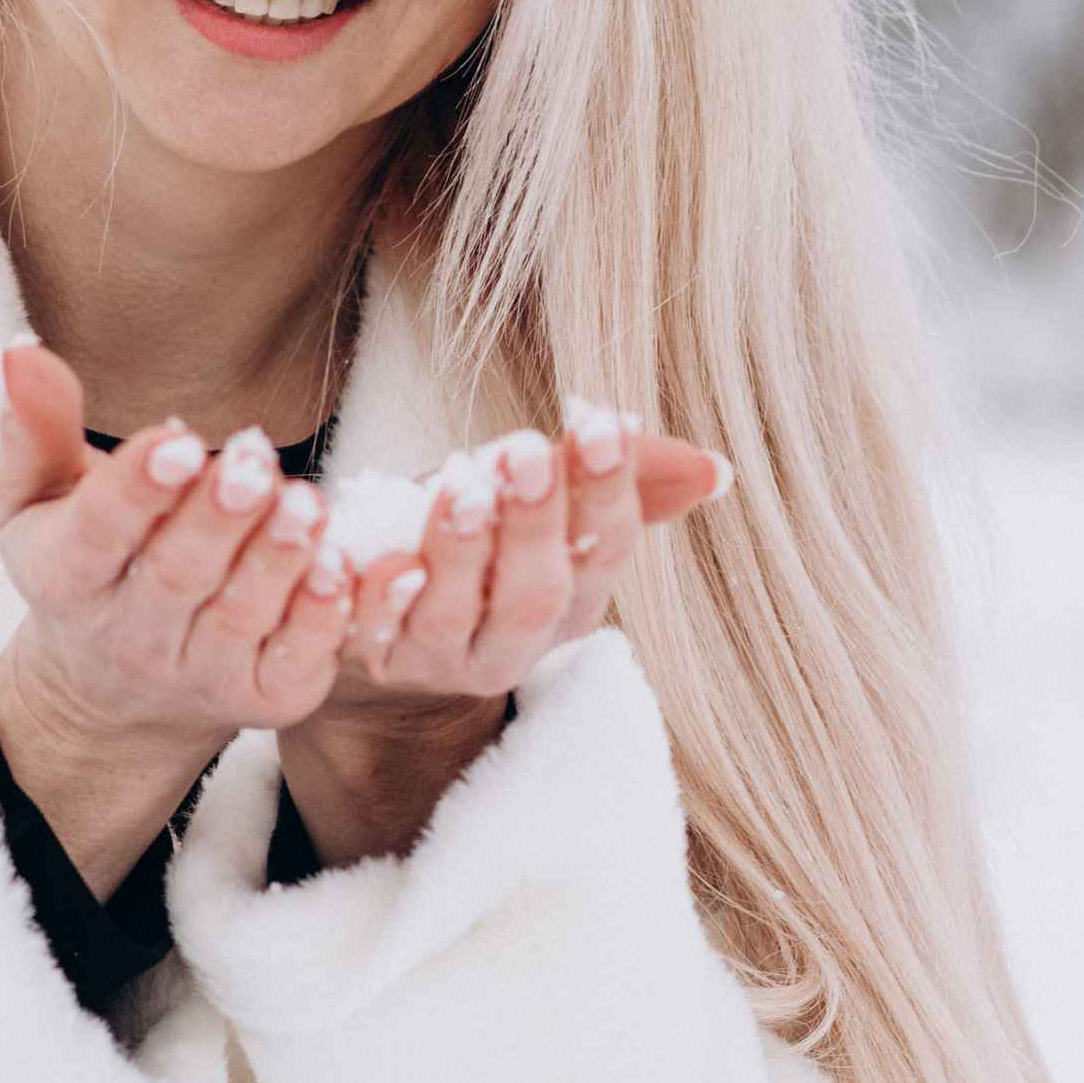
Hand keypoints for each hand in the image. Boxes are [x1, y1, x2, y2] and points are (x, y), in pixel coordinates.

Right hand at [0, 340, 357, 895]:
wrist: (112, 694)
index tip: (172, 442)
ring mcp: (199, 673)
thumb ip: (34, 429)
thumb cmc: (82, 565)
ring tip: (306, 501)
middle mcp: (131, 637)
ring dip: (277, 559)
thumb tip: (17, 354)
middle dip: (216, 518)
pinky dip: (322, 621)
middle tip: (252, 459)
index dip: (136, 491)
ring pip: (241, 619)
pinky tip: (340, 567)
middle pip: (176, 576)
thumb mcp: (35, 499)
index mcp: (69, 578)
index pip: (98, 533)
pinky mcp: (261, 698)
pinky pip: (295, 664)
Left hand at [276, 406, 727, 866]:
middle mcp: (513, 643)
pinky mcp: (369, 659)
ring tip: (461, 486)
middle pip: (535, 595)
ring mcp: (439, 658)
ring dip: (461, 552)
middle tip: (525, 451)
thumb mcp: (543, 506)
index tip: (601, 423)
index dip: (604, 490)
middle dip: (535, 523)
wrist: (385, 641)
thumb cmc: (479, 552)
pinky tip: (378, 556)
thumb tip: (714, 470)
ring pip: (454, 617)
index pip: (604, 549)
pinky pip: (371, 635)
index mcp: (573, 599)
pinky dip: (376, 599)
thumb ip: (615, 481)